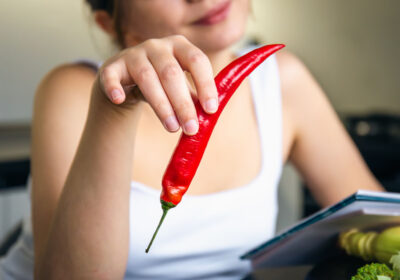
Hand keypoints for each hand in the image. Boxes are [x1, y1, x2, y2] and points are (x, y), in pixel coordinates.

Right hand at [97, 35, 218, 134]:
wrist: (125, 82)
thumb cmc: (161, 85)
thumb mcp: (181, 88)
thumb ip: (194, 99)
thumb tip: (209, 116)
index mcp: (179, 46)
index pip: (197, 60)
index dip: (205, 84)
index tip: (211, 109)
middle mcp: (156, 46)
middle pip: (172, 73)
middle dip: (183, 104)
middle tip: (191, 129)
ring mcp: (133, 54)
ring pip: (147, 78)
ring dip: (161, 106)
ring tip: (172, 128)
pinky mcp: (112, 66)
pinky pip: (111, 76)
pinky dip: (114, 87)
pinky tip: (119, 100)